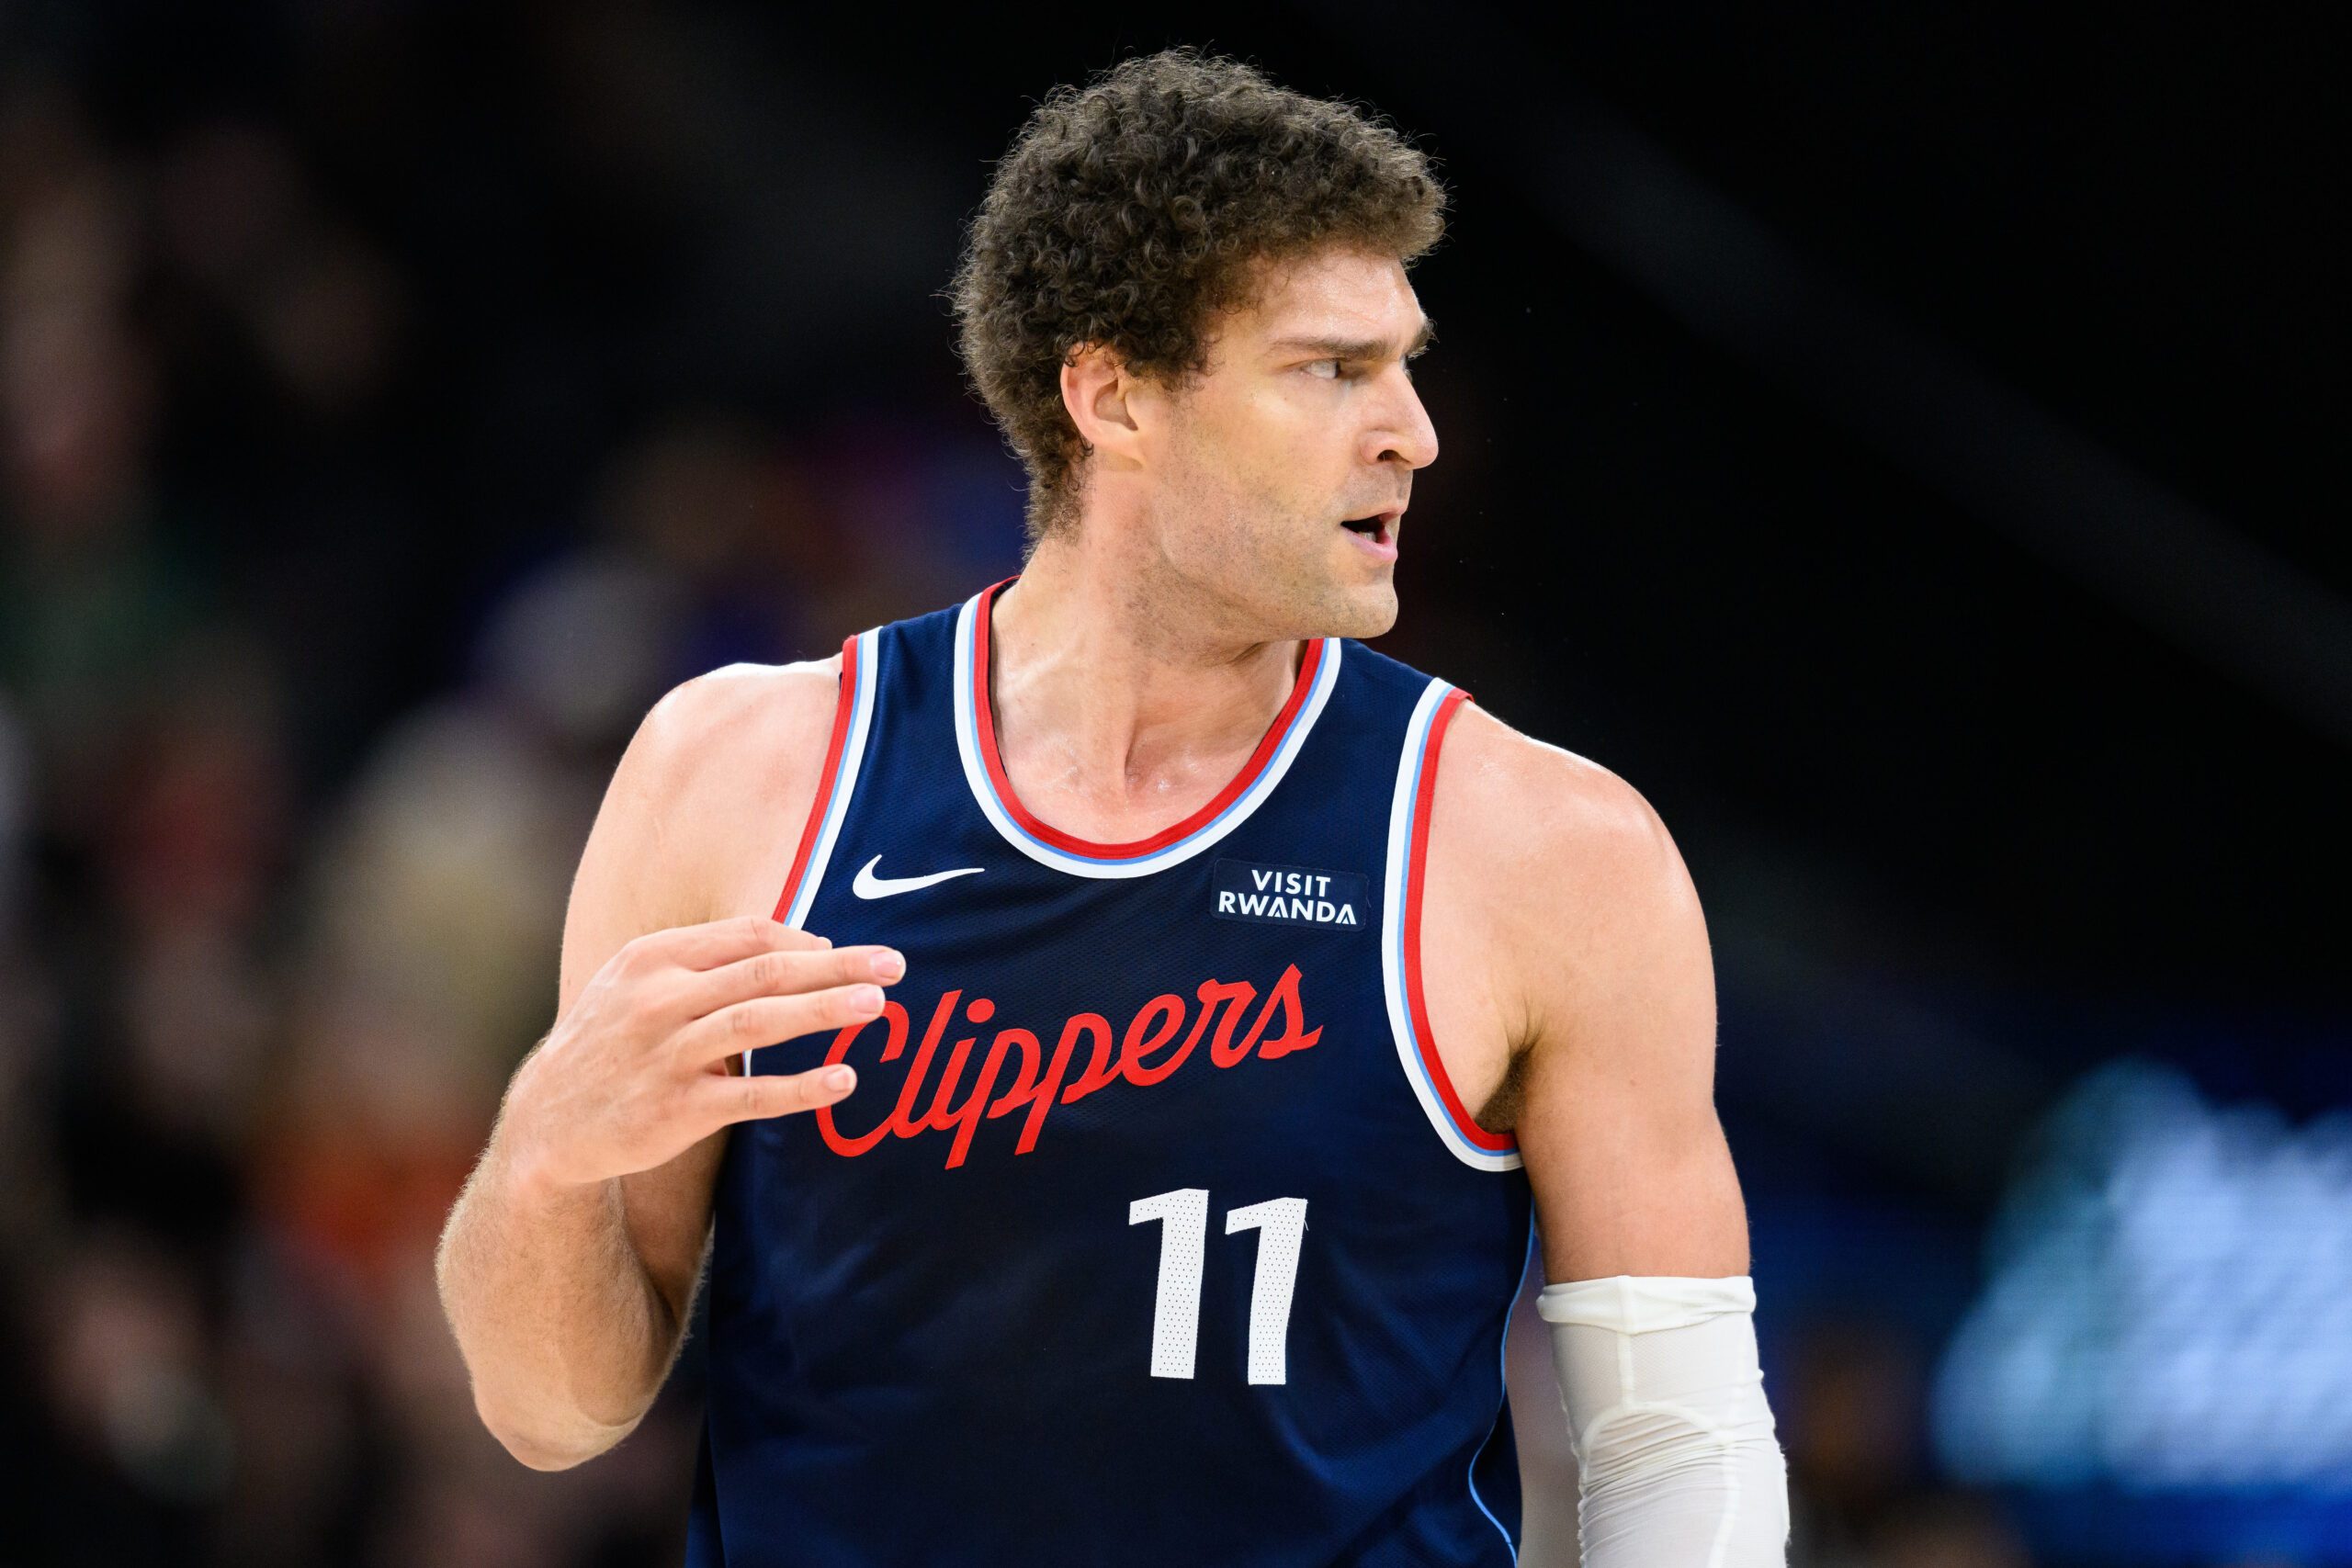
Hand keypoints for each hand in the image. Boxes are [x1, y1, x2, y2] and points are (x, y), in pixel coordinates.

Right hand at [495, 915, 900, 1198]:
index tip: (846, 952)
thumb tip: (807, 947)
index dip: (804, 941)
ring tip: (879, 1006)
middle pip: (764, 971)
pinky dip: (800, 1087)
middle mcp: (658, 1000)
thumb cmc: (611, 1041)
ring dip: (824, 1010)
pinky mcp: (676, 1110)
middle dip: (837, 966)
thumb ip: (708, 960)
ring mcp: (667, 1055)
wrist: (547, 1123)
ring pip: (758, 1023)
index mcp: (653, 959)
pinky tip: (844, 1081)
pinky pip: (750, 1096)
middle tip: (893, 964)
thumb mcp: (637, 982)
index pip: (747, 935)